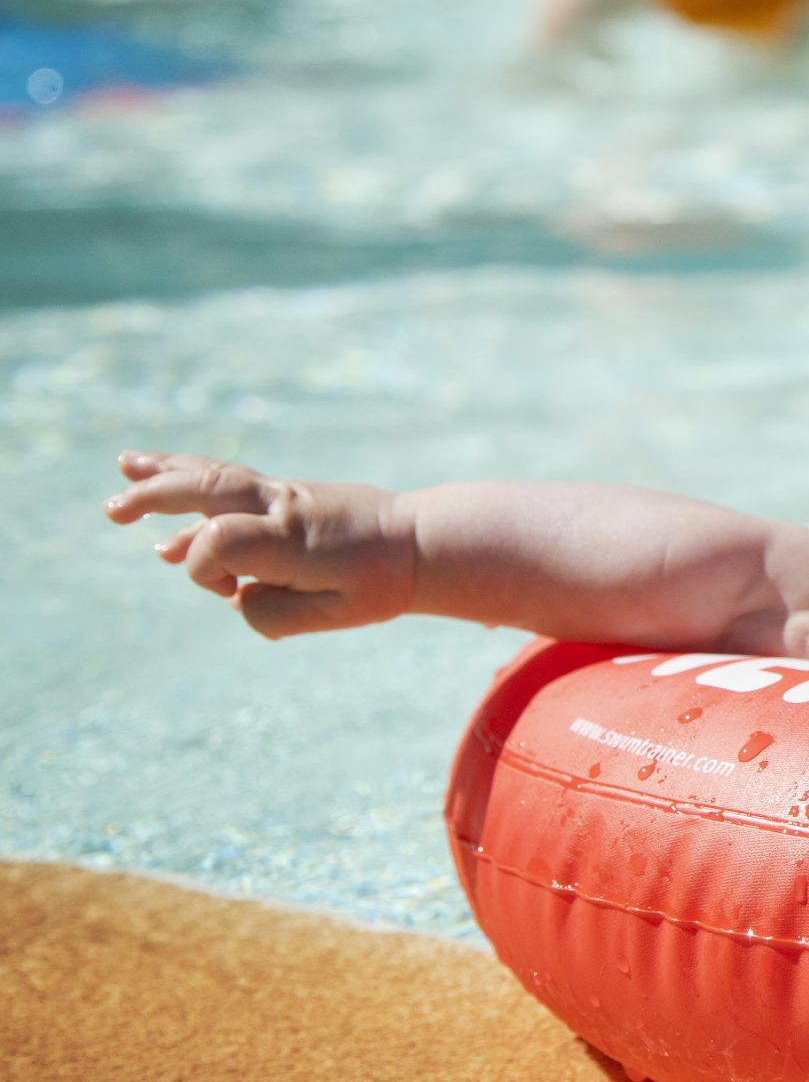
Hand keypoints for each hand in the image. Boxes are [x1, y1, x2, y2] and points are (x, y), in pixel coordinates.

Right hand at [105, 451, 416, 638]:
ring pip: (217, 474)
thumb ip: (278, 613)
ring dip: (167, 472)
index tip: (230, 591)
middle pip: (208, 489)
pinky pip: (231, 480)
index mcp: (292, 540)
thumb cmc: (382, 583)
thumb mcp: (338, 615)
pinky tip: (159, 476)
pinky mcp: (284, 494)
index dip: (204, 572)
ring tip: (124, 467)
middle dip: (156, 497)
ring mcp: (281, 495)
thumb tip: (236, 596)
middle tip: (113, 511)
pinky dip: (193, 477)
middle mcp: (281, 509)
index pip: (219, 543)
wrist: (422, 542)